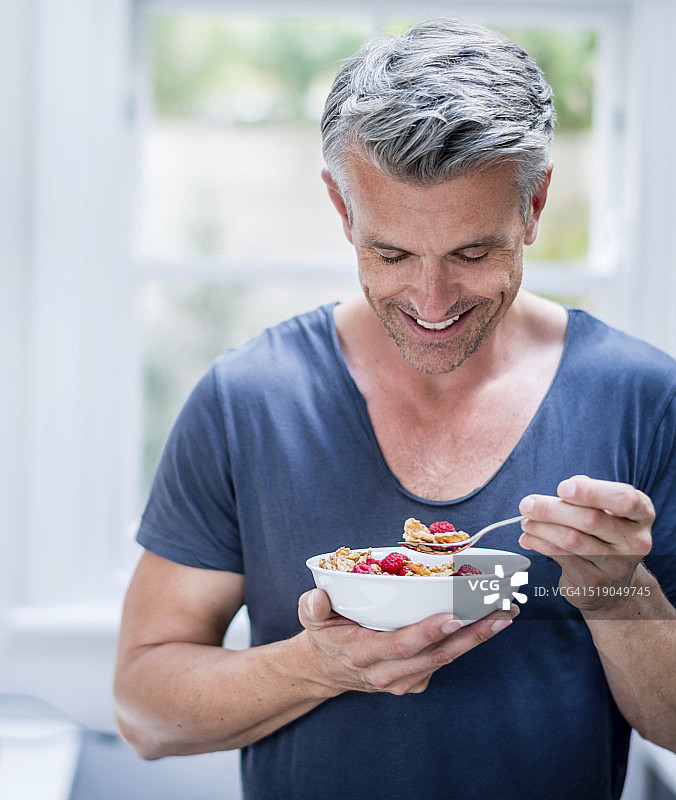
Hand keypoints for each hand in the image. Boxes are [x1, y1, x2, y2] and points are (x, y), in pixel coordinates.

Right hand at [297, 588, 518, 695]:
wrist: (328, 669)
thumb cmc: (325, 635)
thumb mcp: (310, 618)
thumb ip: (311, 607)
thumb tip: (317, 596)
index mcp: (365, 655)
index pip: (401, 645)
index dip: (429, 632)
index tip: (454, 616)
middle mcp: (389, 673)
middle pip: (437, 655)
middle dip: (473, 634)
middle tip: (501, 612)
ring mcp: (406, 680)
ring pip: (448, 658)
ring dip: (479, 637)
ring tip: (506, 613)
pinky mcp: (418, 679)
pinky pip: (446, 659)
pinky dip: (468, 641)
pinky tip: (487, 620)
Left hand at [518, 475, 653, 613]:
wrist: (612, 584)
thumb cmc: (603, 534)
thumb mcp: (605, 510)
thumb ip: (588, 495)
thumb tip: (561, 494)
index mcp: (641, 515)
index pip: (624, 499)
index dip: (591, 492)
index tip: (562, 488)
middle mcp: (635, 541)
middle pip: (591, 519)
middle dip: (552, 509)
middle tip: (527, 504)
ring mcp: (616, 564)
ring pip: (572, 539)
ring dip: (541, 527)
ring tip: (524, 521)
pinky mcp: (595, 580)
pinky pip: (561, 556)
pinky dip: (539, 544)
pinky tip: (528, 538)